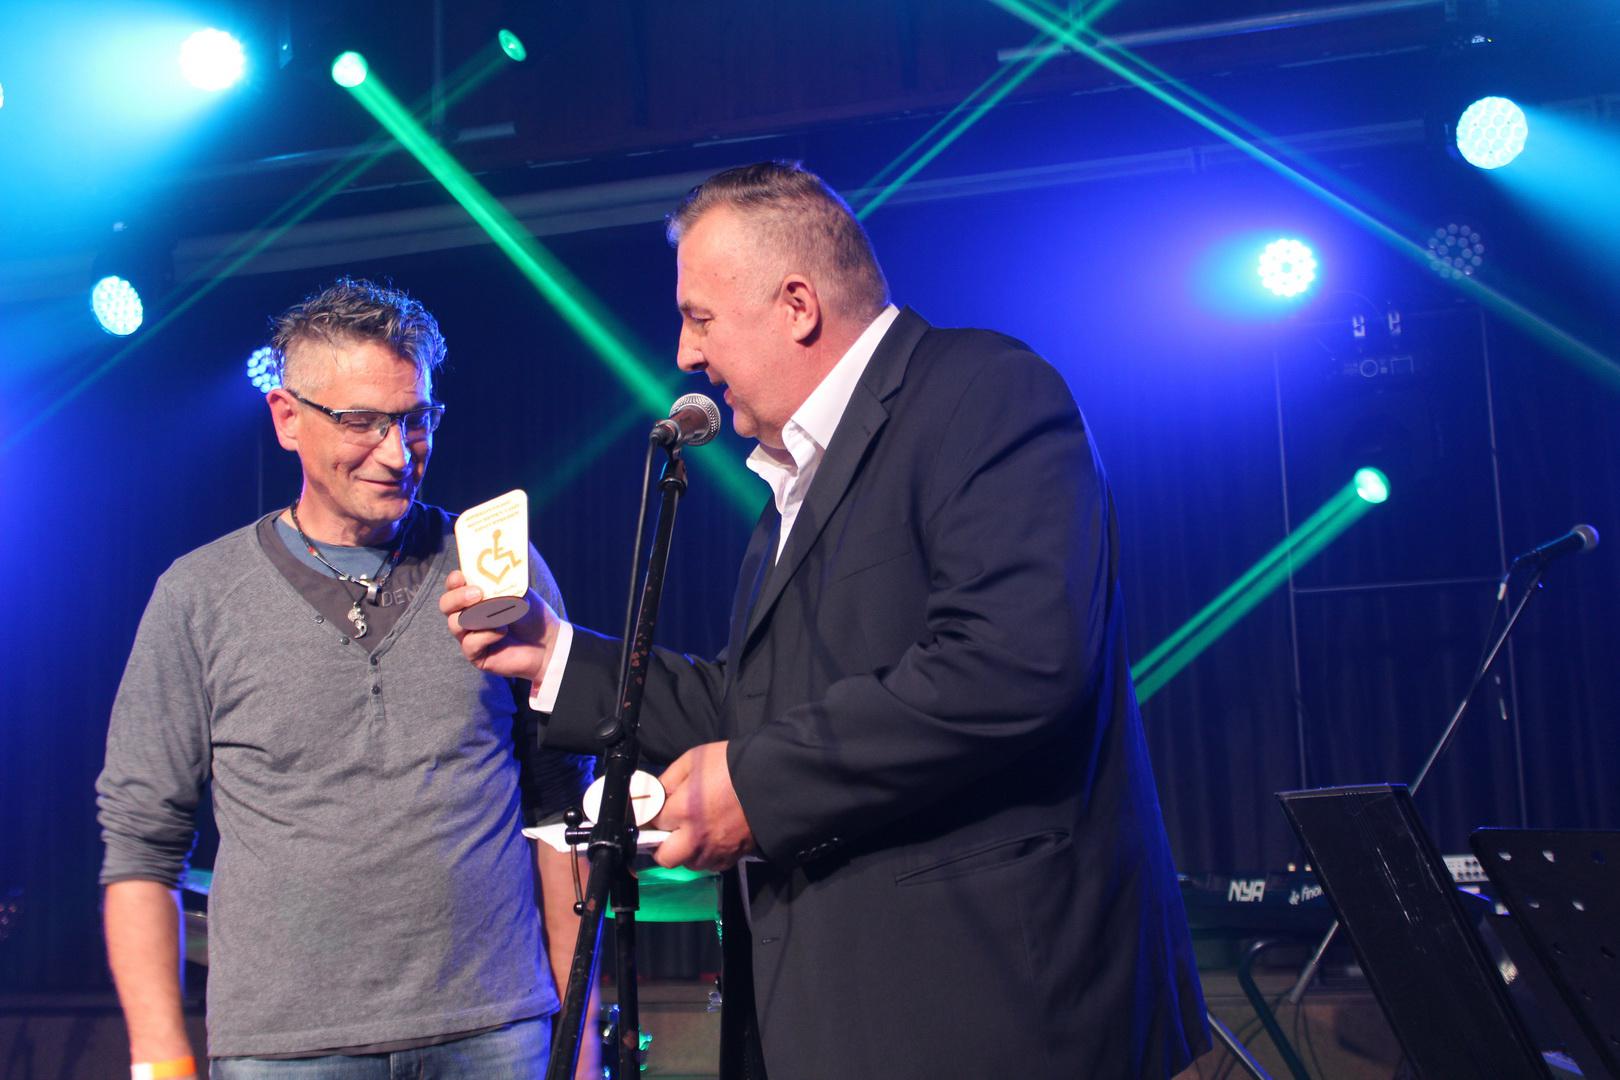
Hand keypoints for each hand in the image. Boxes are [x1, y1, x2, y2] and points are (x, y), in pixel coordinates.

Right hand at [439, 569, 561, 684]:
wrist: (547, 642)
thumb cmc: (530, 614)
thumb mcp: (518, 591)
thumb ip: (502, 582)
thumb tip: (490, 574)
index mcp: (474, 597)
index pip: (453, 587)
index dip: (453, 581)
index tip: (460, 577)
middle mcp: (467, 616)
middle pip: (445, 605)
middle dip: (457, 597)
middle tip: (477, 594)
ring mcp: (469, 636)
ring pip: (455, 624)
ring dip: (478, 616)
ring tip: (501, 615)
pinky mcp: (475, 656)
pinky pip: (470, 643)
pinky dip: (487, 634)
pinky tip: (503, 631)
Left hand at [648, 742, 756, 871]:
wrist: (773, 781)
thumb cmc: (731, 765)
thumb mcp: (694, 760)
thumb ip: (668, 779)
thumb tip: (654, 795)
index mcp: (683, 810)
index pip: (652, 822)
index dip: (653, 815)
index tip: (656, 812)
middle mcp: (695, 837)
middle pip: (664, 856)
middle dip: (662, 844)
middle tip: (670, 829)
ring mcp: (715, 851)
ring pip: (687, 864)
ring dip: (686, 851)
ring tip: (695, 832)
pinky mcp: (731, 858)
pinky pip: (710, 865)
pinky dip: (707, 854)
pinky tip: (713, 837)